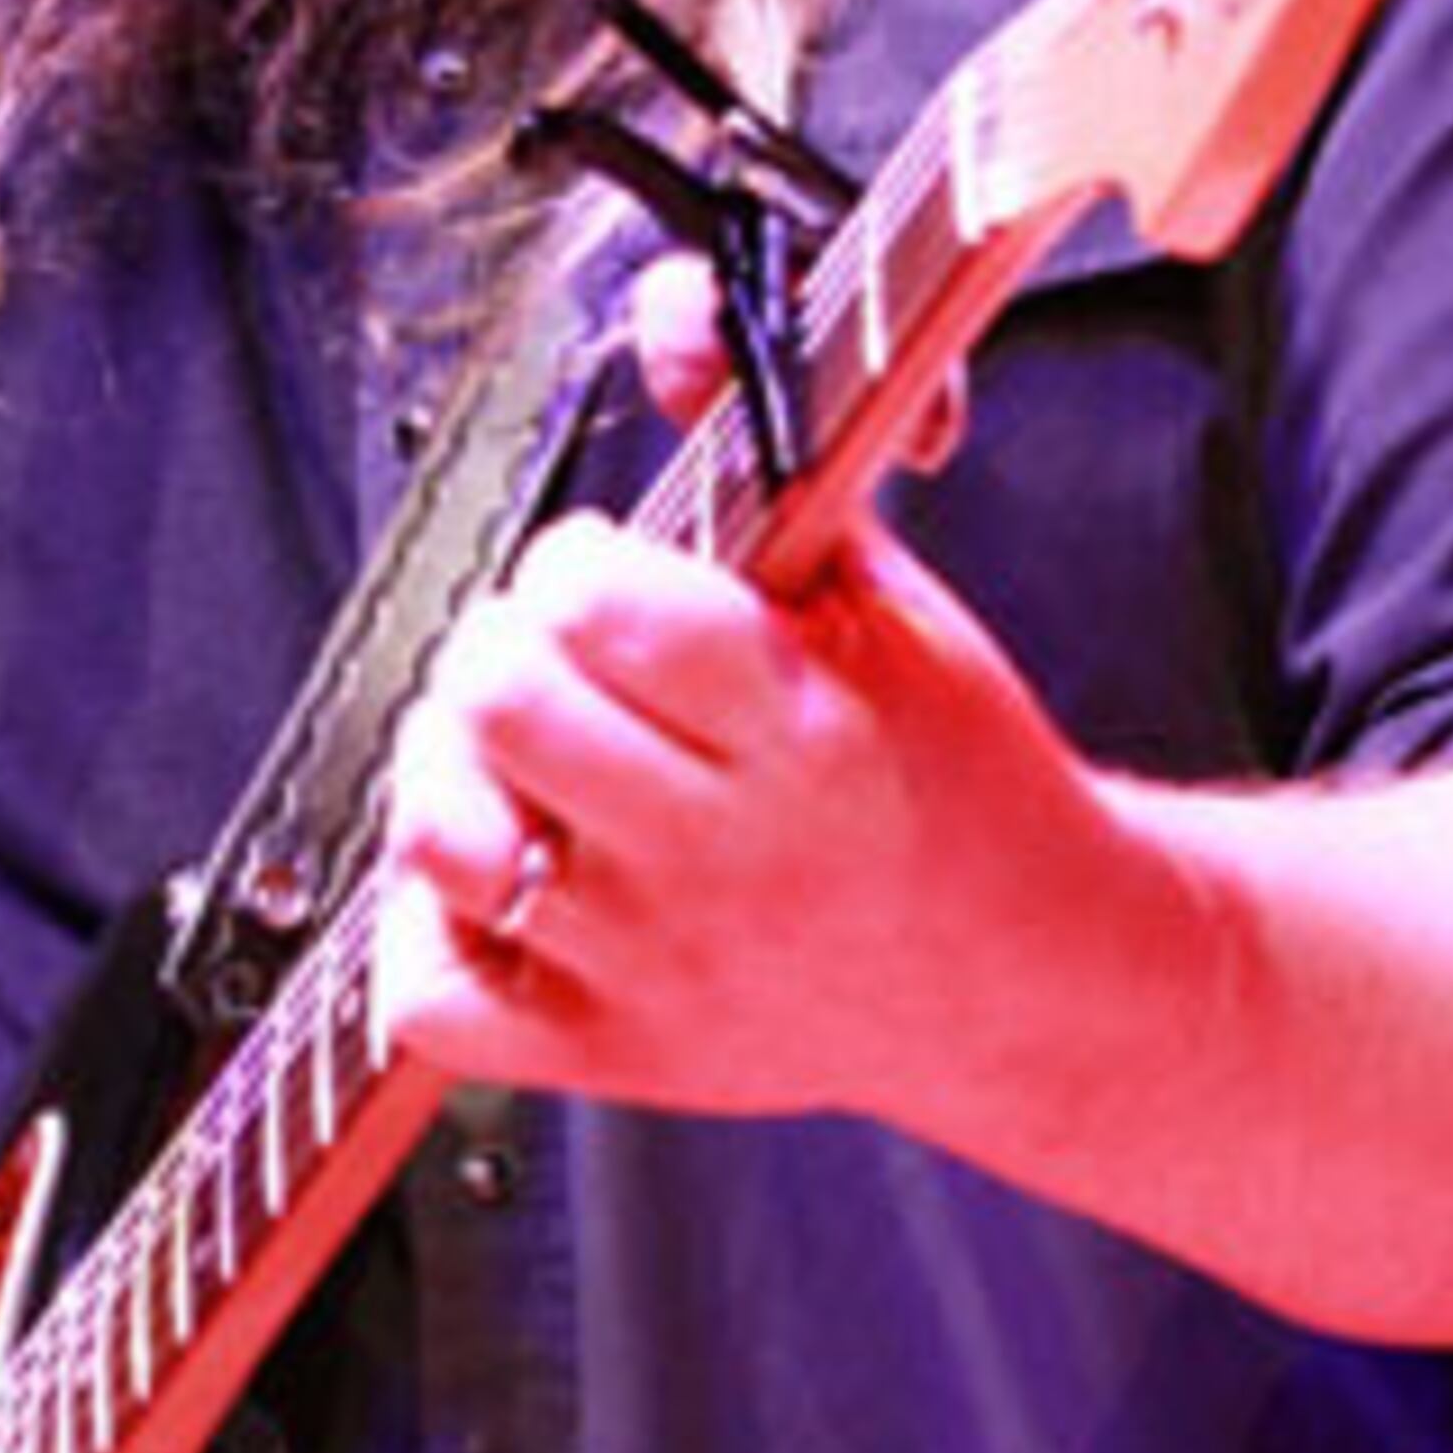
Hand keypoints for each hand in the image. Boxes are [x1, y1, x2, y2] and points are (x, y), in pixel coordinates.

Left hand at [373, 470, 1121, 1133]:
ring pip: (440, 838)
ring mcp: (654, 964)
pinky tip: (494, 884)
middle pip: (501, 701)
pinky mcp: (612, 1052)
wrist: (1026, 974)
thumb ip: (784, 525)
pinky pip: (430, 997)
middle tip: (541, 655)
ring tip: (506, 759)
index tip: (594, 573)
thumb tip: (680, 400)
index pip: (597, 602)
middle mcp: (718, 854)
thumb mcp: (910, 627)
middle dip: (499, 644)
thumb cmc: (962, 797)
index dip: (571, 562)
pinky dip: (426, 931)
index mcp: (799, 730)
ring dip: (447, 770)